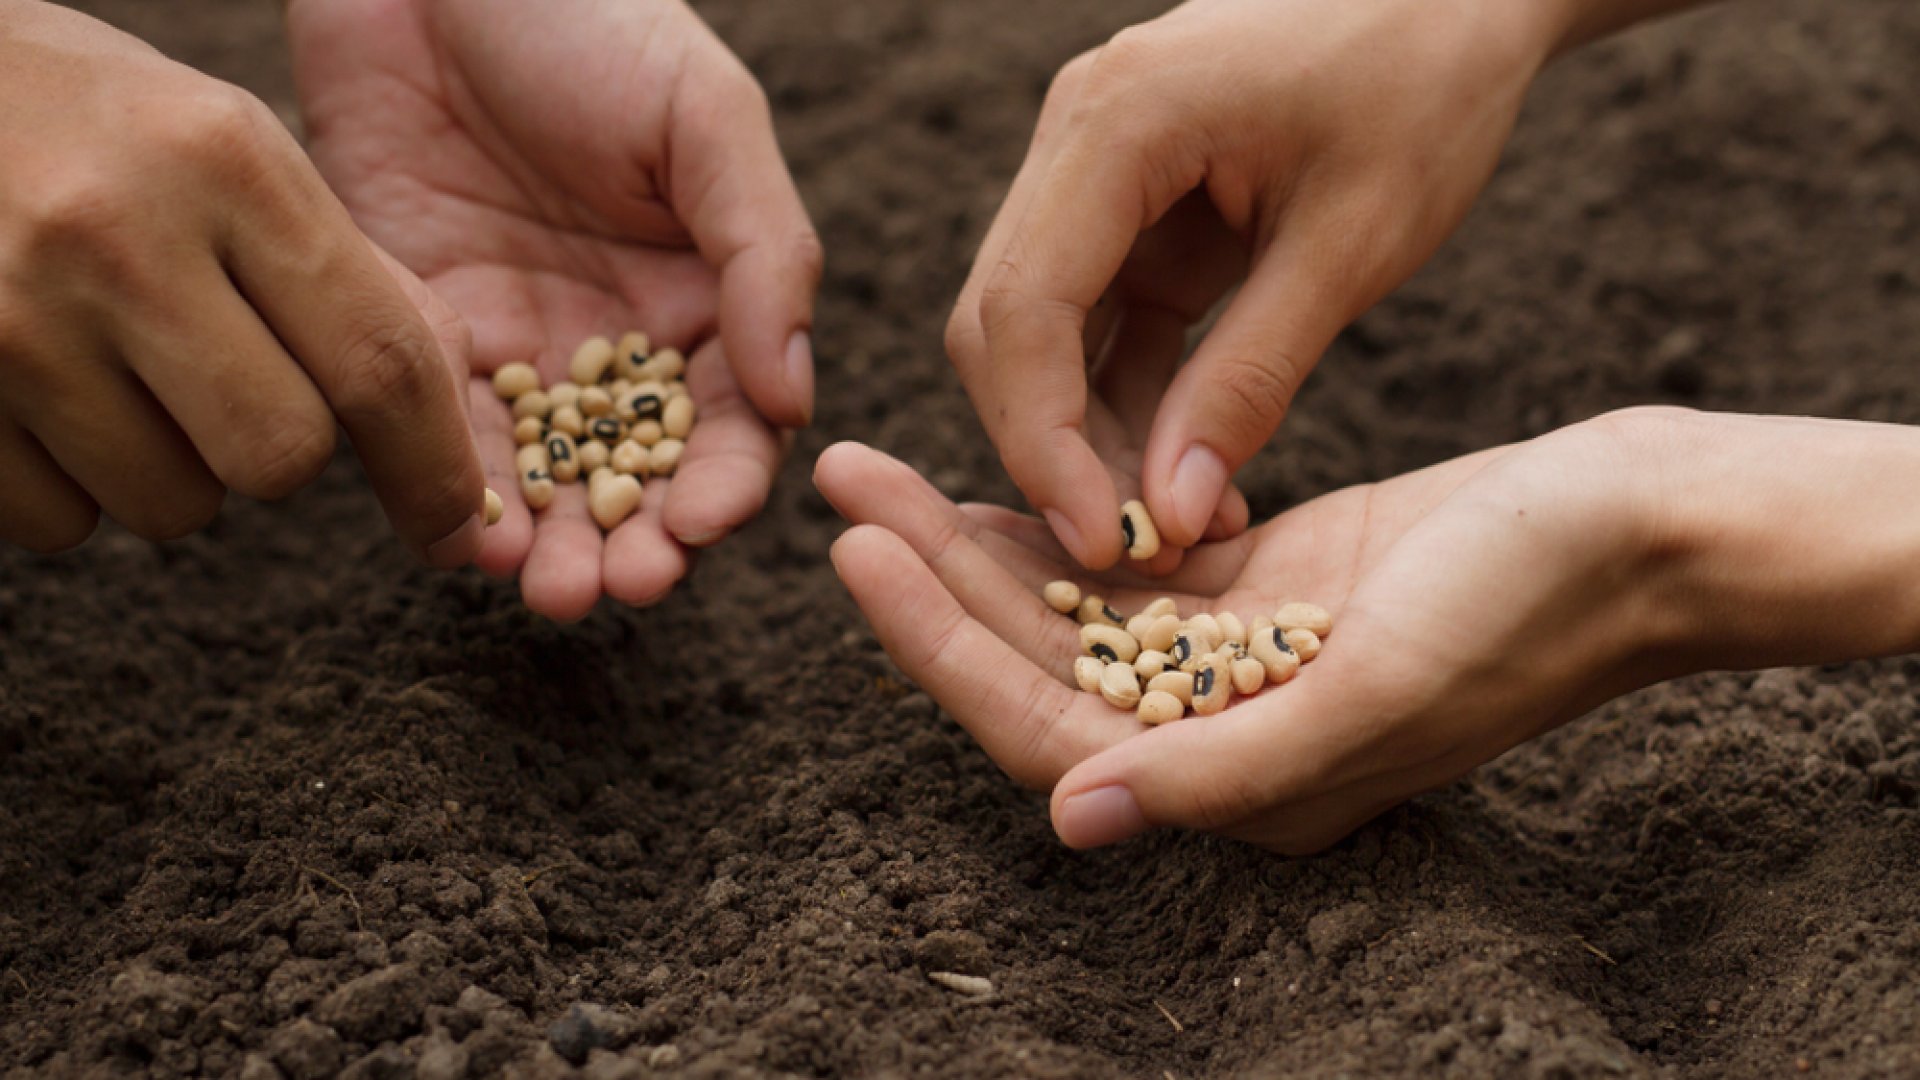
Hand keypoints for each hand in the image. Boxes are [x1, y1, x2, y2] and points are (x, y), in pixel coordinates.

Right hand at [0, 1, 485, 561]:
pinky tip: (45, 391)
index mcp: (222, 161)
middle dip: (279, 448)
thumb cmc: (89, 125)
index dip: (432, 465)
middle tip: (229, 380)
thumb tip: (453, 399)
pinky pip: (60, 524)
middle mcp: (115, 237)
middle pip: (282, 458)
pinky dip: (73, 486)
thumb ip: (343, 266)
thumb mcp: (226, 146)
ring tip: (120, 366)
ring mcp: (9, 320)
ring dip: (174, 468)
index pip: (377, 359)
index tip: (456, 522)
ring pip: (174, 506)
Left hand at [290, 0, 820, 619]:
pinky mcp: (427, 331)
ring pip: (546, 479)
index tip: (700, 526)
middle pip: (638, 477)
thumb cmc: (593, 20)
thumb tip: (798, 404)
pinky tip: (467, 533)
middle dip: (633, 544)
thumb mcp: (707, 119)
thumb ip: (767, 257)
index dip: (723, 488)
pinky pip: (444, 431)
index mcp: (710, 302)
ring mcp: (525, 346)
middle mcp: (621, 343)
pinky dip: (457, 491)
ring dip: (552, 545)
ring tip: (547, 589)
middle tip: (613, 587)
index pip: (733, 427)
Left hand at [816, 409, 1684, 852]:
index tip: (860, 551)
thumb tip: (1074, 819)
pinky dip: (1060, 523)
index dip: (942, 647)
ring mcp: (1243, 661)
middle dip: (934, 579)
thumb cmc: (1529, 609)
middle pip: (1039, 663)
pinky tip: (994, 478)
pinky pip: (1131, 567)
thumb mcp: (1378, 689)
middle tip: (844, 480)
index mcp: (1241, 787)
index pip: (1048, 728)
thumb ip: (1225, 768)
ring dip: (978, 544)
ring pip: (1073, 609)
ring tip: (884, 470)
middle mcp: (1225, 737)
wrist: (1637, 532)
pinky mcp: (1269, 587)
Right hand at [945, 0, 1566, 568]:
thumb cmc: (1425, 86)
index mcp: (1117, 120)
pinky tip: (1191, 473)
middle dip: (1052, 450)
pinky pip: (1100, 322)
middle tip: (1128, 555)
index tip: (1101, 545)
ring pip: (1041, 334)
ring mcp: (1096, 170)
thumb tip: (1167, 513)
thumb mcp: (1352, 244)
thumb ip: (1250, 379)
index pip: (1022, 309)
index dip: (1042, 444)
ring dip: (1093, 436)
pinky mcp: (1134, 207)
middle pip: (1003, 326)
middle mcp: (1076, 135)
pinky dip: (1131, 401)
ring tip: (1181, 526)